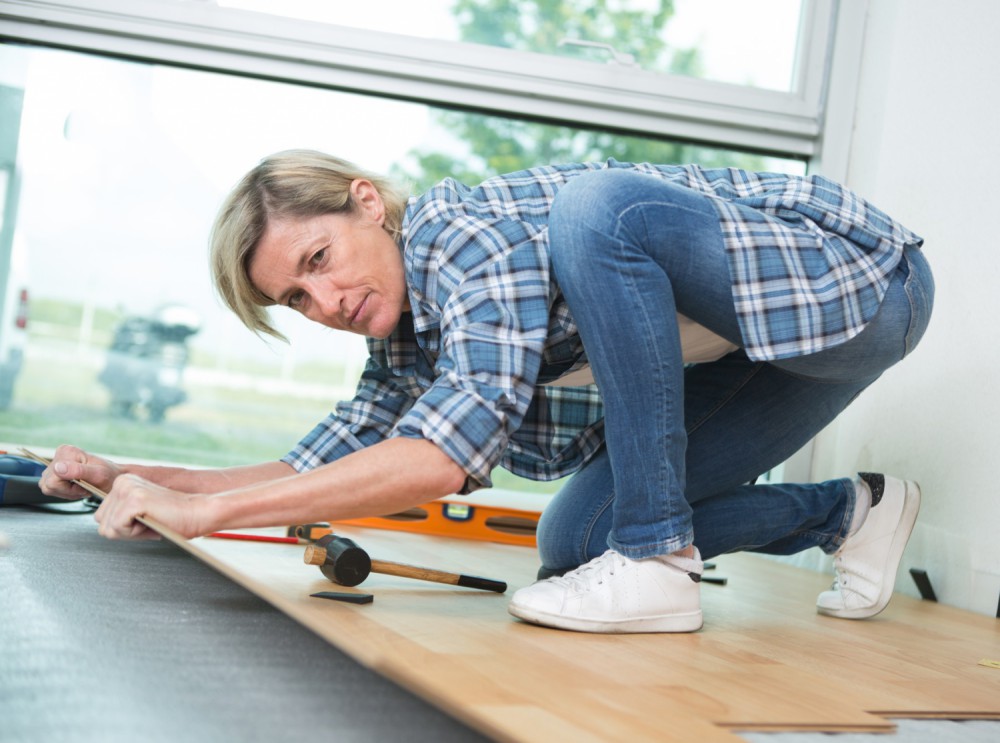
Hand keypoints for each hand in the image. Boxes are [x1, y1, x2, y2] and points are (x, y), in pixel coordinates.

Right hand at [40, 444, 121, 499]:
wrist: (113, 476)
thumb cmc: (109, 476)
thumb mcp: (99, 475)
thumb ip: (78, 471)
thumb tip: (57, 468)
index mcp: (67, 451)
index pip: (53, 480)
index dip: (68, 489)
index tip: (85, 485)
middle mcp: (59, 454)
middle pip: (49, 484)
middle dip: (68, 491)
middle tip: (85, 487)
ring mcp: (54, 463)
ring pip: (48, 487)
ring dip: (67, 492)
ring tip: (83, 487)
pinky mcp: (53, 471)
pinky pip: (51, 488)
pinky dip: (65, 492)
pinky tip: (78, 487)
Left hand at [94, 474, 209, 540]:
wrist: (198, 512)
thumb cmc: (175, 517)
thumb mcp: (140, 512)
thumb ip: (120, 513)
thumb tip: (104, 526)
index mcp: (123, 482)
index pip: (102, 516)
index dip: (123, 527)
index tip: (144, 520)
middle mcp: (122, 482)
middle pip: (101, 523)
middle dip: (124, 531)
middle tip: (149, 522)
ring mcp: (126, 490)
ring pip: (108, 528)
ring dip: (130, 532)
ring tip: (151, 521)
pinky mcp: (133, 501)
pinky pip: (118, 529)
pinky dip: (135, 533)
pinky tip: (152, 521)